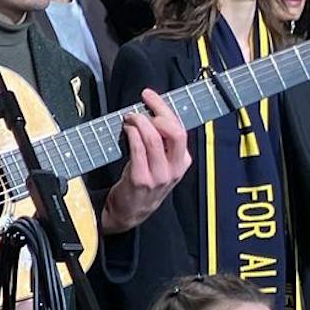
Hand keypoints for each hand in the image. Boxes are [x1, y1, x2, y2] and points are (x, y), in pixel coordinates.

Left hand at [99, 89, 189, 233]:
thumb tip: (149, 113)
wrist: (130, 212)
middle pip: (174, 132)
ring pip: (155, 139)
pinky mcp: (141, 179)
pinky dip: (132, 135)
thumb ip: (161, 144)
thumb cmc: (142, 183)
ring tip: (130, 117)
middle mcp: (174, 169)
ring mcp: (159, 175)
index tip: (150, 96)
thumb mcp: (160, 164)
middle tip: (142, 103)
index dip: (165, 109)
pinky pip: (138, 151)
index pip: (180, 129)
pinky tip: (127, 130)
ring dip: (140, 122)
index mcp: (182, 162)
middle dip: (158, 111)